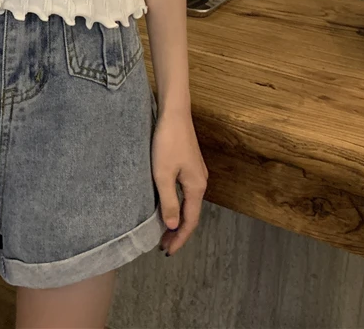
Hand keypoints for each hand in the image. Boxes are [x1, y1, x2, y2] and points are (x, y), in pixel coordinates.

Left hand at [152, 107, 207, 255]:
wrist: (174, 113)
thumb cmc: (167, 142)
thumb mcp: (163, 174)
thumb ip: (169, 201)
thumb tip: (173, 226)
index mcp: (196, 187)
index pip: (190, 221)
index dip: (179, 238)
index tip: (167, 251)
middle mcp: (200, 182)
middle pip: (191, 214)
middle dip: (178, 232)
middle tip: (163, 246)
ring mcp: (196, 172)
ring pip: (188, 203)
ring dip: (177, 218)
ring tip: (163, 231)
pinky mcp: (188, 164)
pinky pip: (185, 192)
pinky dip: (176, 204)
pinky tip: (166, 205)